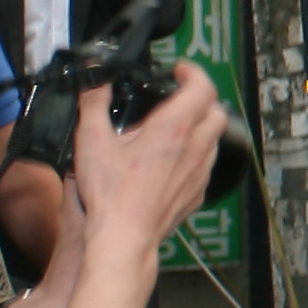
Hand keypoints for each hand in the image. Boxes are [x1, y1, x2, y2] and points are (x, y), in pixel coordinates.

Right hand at [71, 59, 223, 260]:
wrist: (125, 237)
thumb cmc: (110, 194)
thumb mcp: (91, 141)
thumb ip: (93, 103)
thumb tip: (95, 79)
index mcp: (175, 128)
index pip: (203, 87)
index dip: (193, 72)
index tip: (179, 70)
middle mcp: (196, 147)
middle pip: (216, 110)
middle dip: (200, 97)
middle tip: (178, 96)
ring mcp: (200, 171)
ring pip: (214, 139)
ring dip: (200, 126)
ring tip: (173, 127)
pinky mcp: (197, 192)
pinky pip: (205, 165)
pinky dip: (195, 154)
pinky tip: (172, 160)